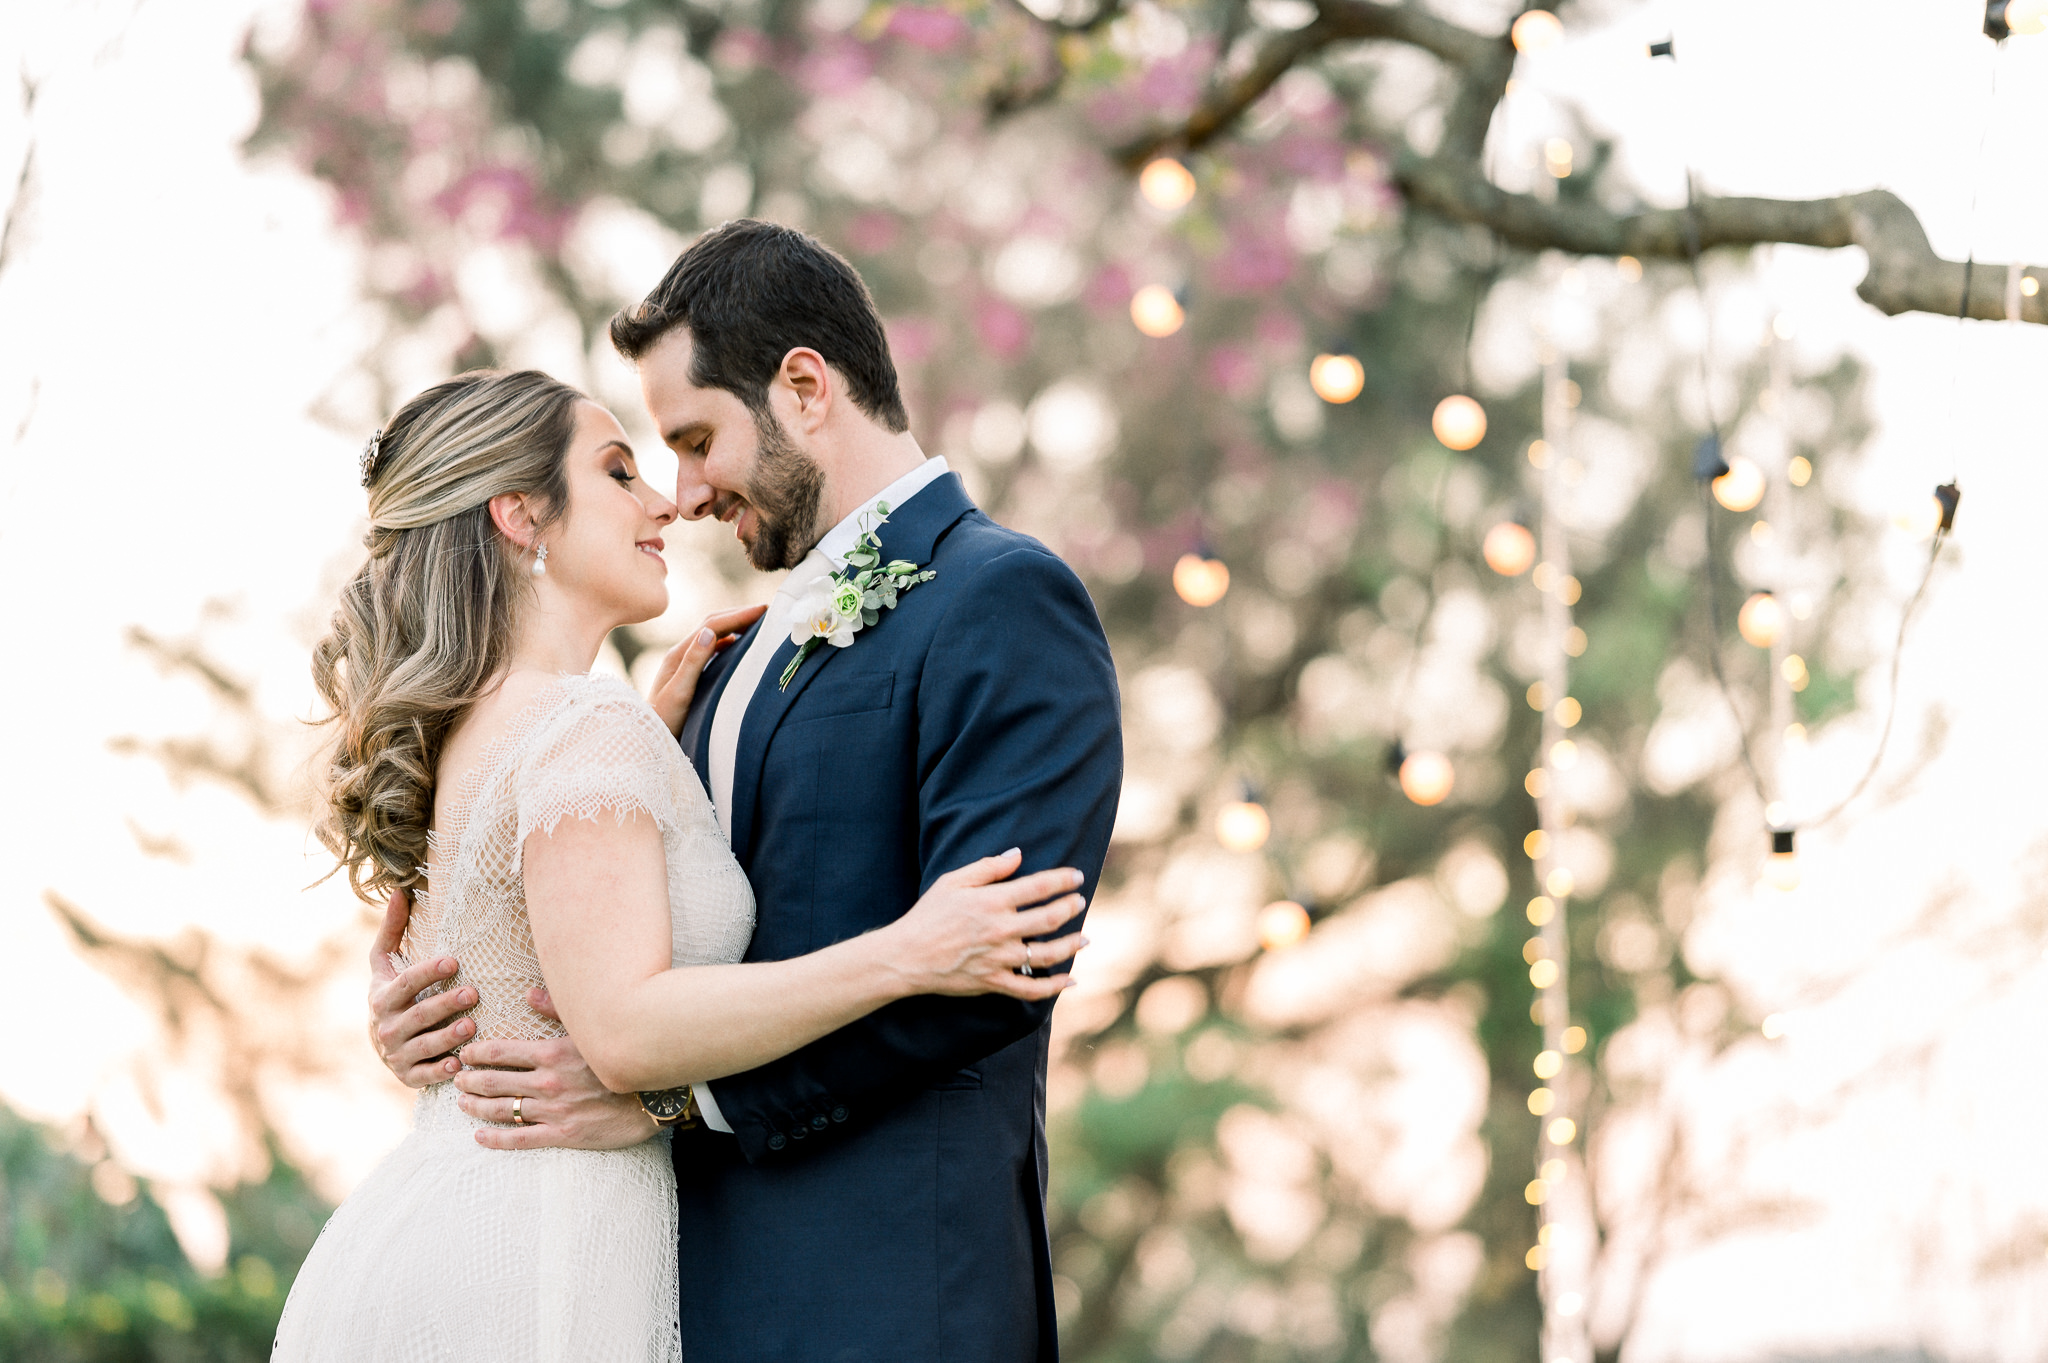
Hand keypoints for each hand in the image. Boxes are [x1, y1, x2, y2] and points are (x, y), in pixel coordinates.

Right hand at [368, 889, 476, 1087]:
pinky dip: (440, 1072)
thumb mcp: (385, 964)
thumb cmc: (391, 994)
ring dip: (447, 1037)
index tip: (453, 960)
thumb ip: (392, 930)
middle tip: (474, 993)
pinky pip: (424, 1075)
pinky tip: (460, 1065)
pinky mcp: (408, 1075)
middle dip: (444, 1004)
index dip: (427, 972)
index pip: (405, 983)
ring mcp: (396, 1054)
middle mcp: (386, 1027)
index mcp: (383, 997)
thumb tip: (398, 891)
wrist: (380, 1041)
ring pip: (423, 1046)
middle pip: (418, 1015)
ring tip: (471, 1025)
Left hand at [453, 987, 657, 1149]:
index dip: (477, 1053)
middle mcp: (547, 1083)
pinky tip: (479, 1136)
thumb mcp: (591, 1028)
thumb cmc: (625, 1056)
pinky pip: (520, 1139)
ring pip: (502, 1110)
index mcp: (552, 1053)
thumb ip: (557, 1010)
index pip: (501, 1052)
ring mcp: (553, 1111)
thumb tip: (528, 993)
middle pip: (495, 1081)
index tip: (465, 1054)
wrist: (657, 1095)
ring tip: (462, 1103)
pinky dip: (496, 1139)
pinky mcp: (563, 1135)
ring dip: (476, 1107)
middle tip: (456, 1080)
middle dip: (470, 1080)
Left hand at [648, 604, 768, 734]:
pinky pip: (712, 649)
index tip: (763, 610)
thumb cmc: (663, 720)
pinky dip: (729, 641)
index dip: (739, 615)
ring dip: (734, 625)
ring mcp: (684, 663)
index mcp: (679, 655)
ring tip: (757, 623)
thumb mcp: (679, 693)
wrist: (644, 738)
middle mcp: (681, 654)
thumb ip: (693, 663)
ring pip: (713, 635)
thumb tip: (709, 632)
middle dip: (738, 614)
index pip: (712, 625)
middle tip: (766, 611)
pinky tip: (739, 645)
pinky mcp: (689, 674)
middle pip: (712, 624)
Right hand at [884, 849, 1088, 1000]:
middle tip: (1080, 902)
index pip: (1039, 886)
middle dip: (1071, 908)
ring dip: (1072, 945)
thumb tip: (1018, 854)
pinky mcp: (995, 982)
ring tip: (1085, 938)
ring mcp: (999, 958)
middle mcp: (1001, 929)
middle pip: (1050, 918)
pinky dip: (1055, 986)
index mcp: (992, 901)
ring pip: (1048, 954)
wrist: (907, 956)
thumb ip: (989, 868)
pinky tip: (1070, 980)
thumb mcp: (953, 881)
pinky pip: (1032, 989)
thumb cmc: (928, 915)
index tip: (1077, 877)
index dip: (1063, 880)